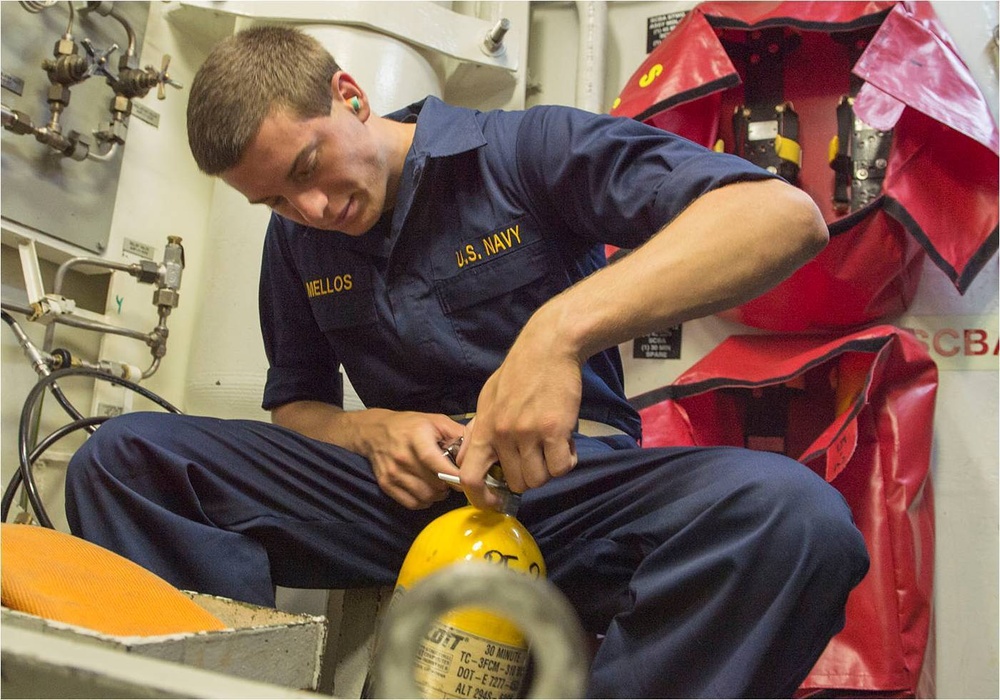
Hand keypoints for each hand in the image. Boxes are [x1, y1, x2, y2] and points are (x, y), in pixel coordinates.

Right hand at [357, 410, 464, 508]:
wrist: (374, 431)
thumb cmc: (411, 425)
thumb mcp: (436, 421)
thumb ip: (458, 434)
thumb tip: (475, 452)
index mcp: (417, 437)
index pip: (437, 464)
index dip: (454, 475)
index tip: (464, 479)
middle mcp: (402, 456)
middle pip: (434, 484)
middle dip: (448, 485)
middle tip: (452, 480)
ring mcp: (393, 472)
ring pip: (425, 497)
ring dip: (438, 495)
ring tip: (440, 485)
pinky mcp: (386, 484)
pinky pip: (412, 503)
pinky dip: (423, 501)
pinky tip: (427, 490)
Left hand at [458, 317, 581, 509]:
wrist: (548, 347)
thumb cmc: (519, 372)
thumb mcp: (488, 398)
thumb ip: (479, 430)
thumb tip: (465, 458)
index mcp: (483, 428)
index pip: (469, 477)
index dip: (481, 497)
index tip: (495, 500)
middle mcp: (502, 434)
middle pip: (516, 483)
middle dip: (529, 477)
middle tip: (538, 458)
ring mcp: (528, 433)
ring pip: (539, 479)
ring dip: (549, 469)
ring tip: (553, 447)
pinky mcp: (554, 430)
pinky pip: (561, 467)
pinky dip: (567, 461)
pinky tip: (566, 443)